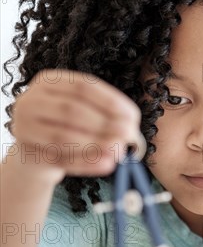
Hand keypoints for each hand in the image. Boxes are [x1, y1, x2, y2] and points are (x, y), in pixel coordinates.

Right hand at [10, 69, 140, 182]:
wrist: (36, 155)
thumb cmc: (68, 128)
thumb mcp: (86, 115)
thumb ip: (108, 117)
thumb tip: (131, 132)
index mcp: (49, 81)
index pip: (83, 86)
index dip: (111, 101)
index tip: (133, 117)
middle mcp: (31, 100)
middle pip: (72, 110)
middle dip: (105, 124)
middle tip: (129, 136)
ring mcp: (24, 128)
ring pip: (63, 136)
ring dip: (96, 144)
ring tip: (119, 151)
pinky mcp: (26, 154)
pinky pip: (60, 160)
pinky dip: (87, 163)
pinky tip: (107, 165)